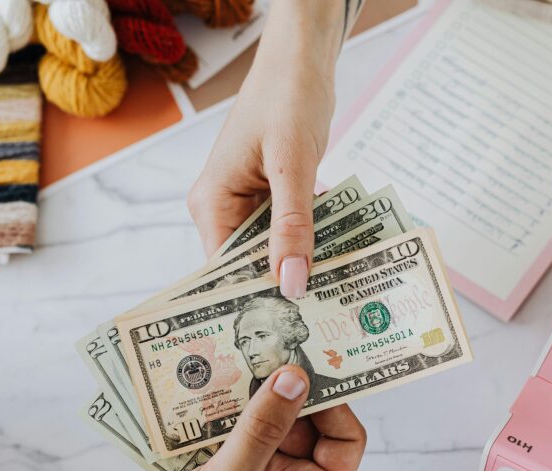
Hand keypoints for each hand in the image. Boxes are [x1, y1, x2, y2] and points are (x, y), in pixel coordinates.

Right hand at [34, 366, 365, 470]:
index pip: (345, 440)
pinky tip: (204, 386)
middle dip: (287, 392)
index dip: (335, 403)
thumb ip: (263, 427)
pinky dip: (223, 415)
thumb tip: (295, 376)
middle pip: (306, 427)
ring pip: (266, 427)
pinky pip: (235, 437)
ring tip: (234, 356)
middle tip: (267, 347)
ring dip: (251, 398)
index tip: (310, 365)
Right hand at [187, 2, 345, 296]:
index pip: (225, 272)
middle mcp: (222, 207)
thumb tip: (291, 283)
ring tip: (338, 298)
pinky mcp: (272, 196)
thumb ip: (292, 225)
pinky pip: (290, 231)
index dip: (255, 300)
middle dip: (285, 287)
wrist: (302, 59)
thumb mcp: (292, 164)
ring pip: (274, 251)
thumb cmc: (288, 97)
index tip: (290, 330)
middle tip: (325, 321)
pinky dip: (312, 242)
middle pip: (250, 266)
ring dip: (303, 266)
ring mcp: (247, 203)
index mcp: (211, 202)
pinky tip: (340, 261)